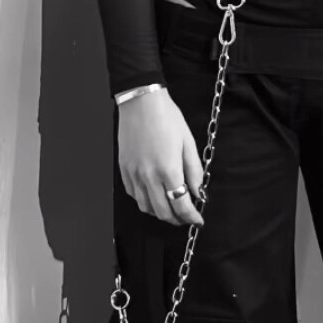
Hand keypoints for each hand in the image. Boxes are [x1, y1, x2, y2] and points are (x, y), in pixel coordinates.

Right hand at [117, 87, 205, 224]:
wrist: (141, 102)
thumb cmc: (166, 117)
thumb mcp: (188, 142)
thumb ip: (194, 171)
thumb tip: (198, 191)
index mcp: (168, 169)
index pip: (181, 205)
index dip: (191, 217)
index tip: (198, 220)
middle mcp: (149, 176)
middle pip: (163, 212)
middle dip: (177, 220)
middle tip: (186, 218)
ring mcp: (134, 174)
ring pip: (146, 207)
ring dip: (160, 213)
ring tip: (171, 208)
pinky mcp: (124, 169)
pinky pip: (133, 194)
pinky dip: (145, 201)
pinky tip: (153, 195)